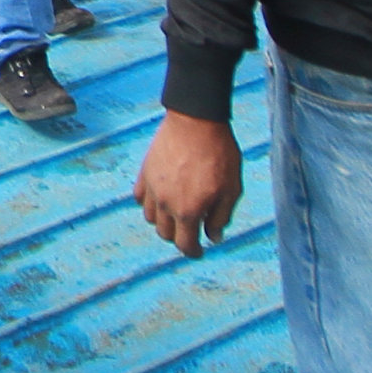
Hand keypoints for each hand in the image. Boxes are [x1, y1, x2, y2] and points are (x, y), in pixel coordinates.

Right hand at [137, 113, 243, 254]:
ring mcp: (152, 188)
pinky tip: (161, 198)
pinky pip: (141, 198)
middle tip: (191, 232)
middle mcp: (166, 204)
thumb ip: (221, 217)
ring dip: (163, 222)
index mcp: (188, 211)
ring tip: (176, 215)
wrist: (197, 120)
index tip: (199, 251)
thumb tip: (214, 237)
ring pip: (151, 218)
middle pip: (166, 234)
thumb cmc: (219, 153)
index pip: (185, 244)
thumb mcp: (231, 189)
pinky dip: (149, 203)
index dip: (193, 252)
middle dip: (179, 237)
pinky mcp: (145, 172)